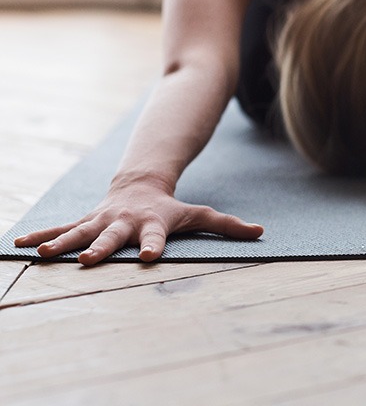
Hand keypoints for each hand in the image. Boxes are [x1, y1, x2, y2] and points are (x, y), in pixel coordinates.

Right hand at [13, 186, 263, 265]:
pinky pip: (61, 228)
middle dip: (99, 248)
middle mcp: (124, 223)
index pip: (155, 236)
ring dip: (61, 244)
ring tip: (41, 256)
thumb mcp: (200, 214)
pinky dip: (40, 236)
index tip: (150, 256)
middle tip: (87, 261)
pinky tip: (18, 245)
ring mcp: (102, 221)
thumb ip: (228, 225)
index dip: (154, 245)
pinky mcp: (86, 221)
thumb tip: (261, 232)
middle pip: (112, 237)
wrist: (141, 185)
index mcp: (152, 224)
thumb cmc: (172, 207)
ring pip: (79, 233)